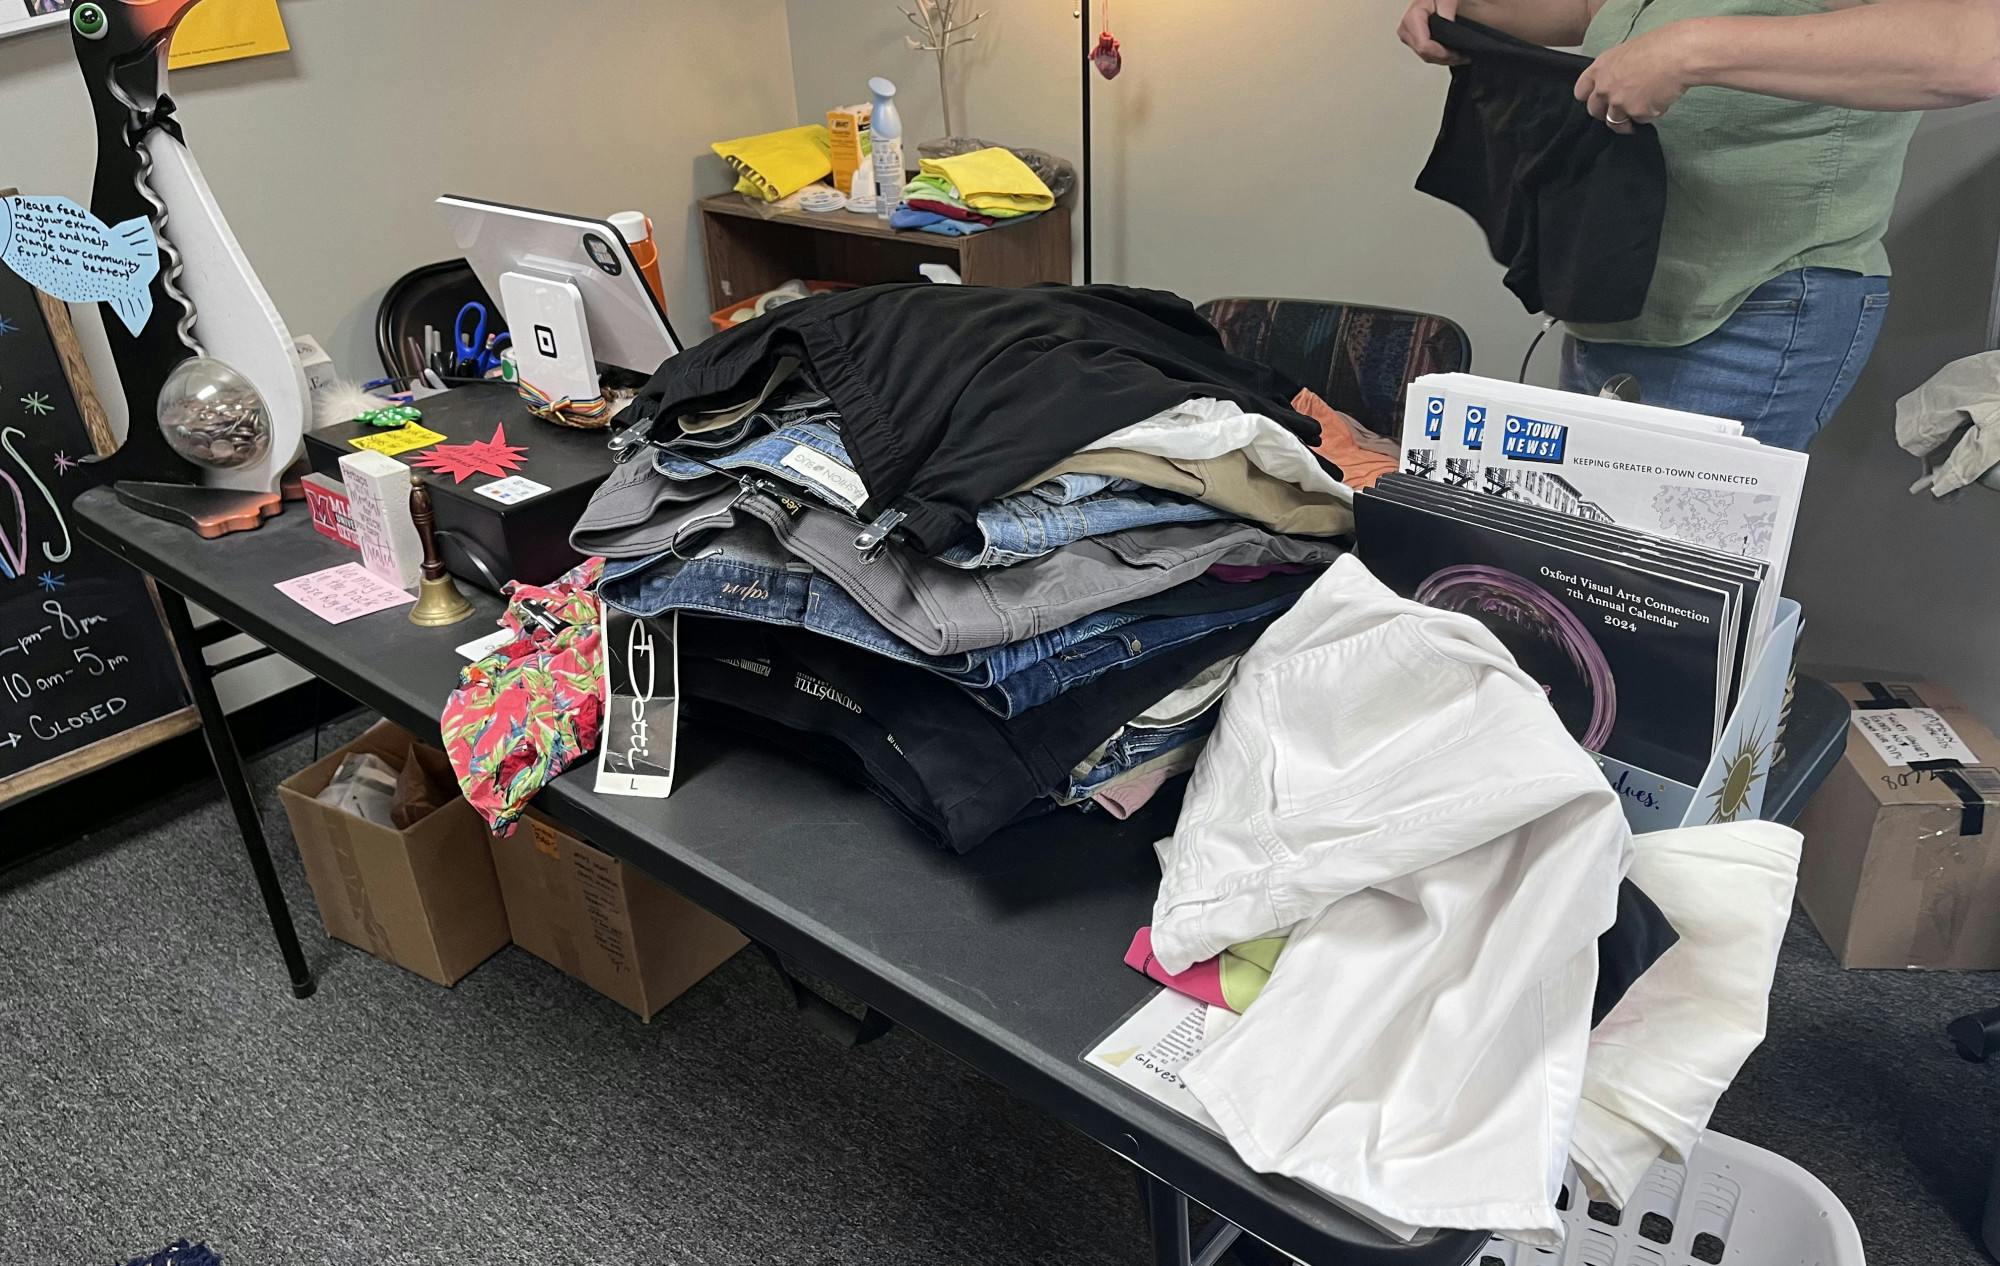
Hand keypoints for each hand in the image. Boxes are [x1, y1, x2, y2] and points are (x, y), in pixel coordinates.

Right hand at [1398, 0, 1465, 64]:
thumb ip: (1447, 13)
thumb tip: (1450, 31)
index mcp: (1412, 19)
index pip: (1425, 47)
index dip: (1443, 54)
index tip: (1458, 54)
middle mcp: (1406, 29)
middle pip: (1425, 54)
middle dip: (1445, 58)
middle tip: (1462, 57)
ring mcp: (1407, 36)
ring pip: (1425, 57)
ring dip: (1443, 59)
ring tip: (1459, 57)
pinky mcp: (1410, 39)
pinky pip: (1424, 54)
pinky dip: (1438, 56)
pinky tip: (1449, 54)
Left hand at [1575, 23, 1696, 132]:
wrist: (1680, 53)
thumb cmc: (1661, 45)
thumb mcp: (1628, 52)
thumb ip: (1616, 69)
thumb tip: (1619, 81)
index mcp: (1600, 68)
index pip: (1581, 91)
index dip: (1590, 97)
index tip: (1598, 100)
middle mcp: (1604, 87)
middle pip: (1594, 111)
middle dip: (1606, 113)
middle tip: (1621, 109)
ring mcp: (1618, 102)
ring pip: (1615, 122)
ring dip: (1626, 120)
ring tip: (1642, 111)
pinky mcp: (1636, 113)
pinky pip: (1640, 120)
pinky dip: (1649, 114)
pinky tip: (1660, 101)